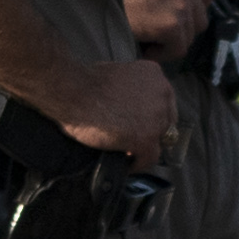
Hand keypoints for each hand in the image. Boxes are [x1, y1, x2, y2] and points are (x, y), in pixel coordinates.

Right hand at [59, 58, 177, 168]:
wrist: (72, 91)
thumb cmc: (84, 81)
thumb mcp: (117, 74)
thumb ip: (130, 88)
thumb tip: (127, 105)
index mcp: (155, 74)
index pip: (164, 102)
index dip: (151, 117)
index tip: (139, 124)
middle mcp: (163, 93)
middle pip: (166, 122)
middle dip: (151, 132)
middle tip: (133, 140)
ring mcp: (157, 118)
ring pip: (160, 142)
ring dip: (145, 148)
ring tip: (128, 154)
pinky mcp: (147, 138)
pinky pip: (150, 158)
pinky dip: (138, 164)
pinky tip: (125, 164)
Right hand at [119, 0, 214, 56]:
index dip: (192, 9)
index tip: (174, 16)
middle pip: (200, 20)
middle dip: (181, 29)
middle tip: (159, 32)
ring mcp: (181, 6)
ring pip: (188, 38)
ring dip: (170, 43)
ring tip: (149, 40)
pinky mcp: (171, 26)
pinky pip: (176, 50)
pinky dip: (162, 53)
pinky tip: (145, 49)